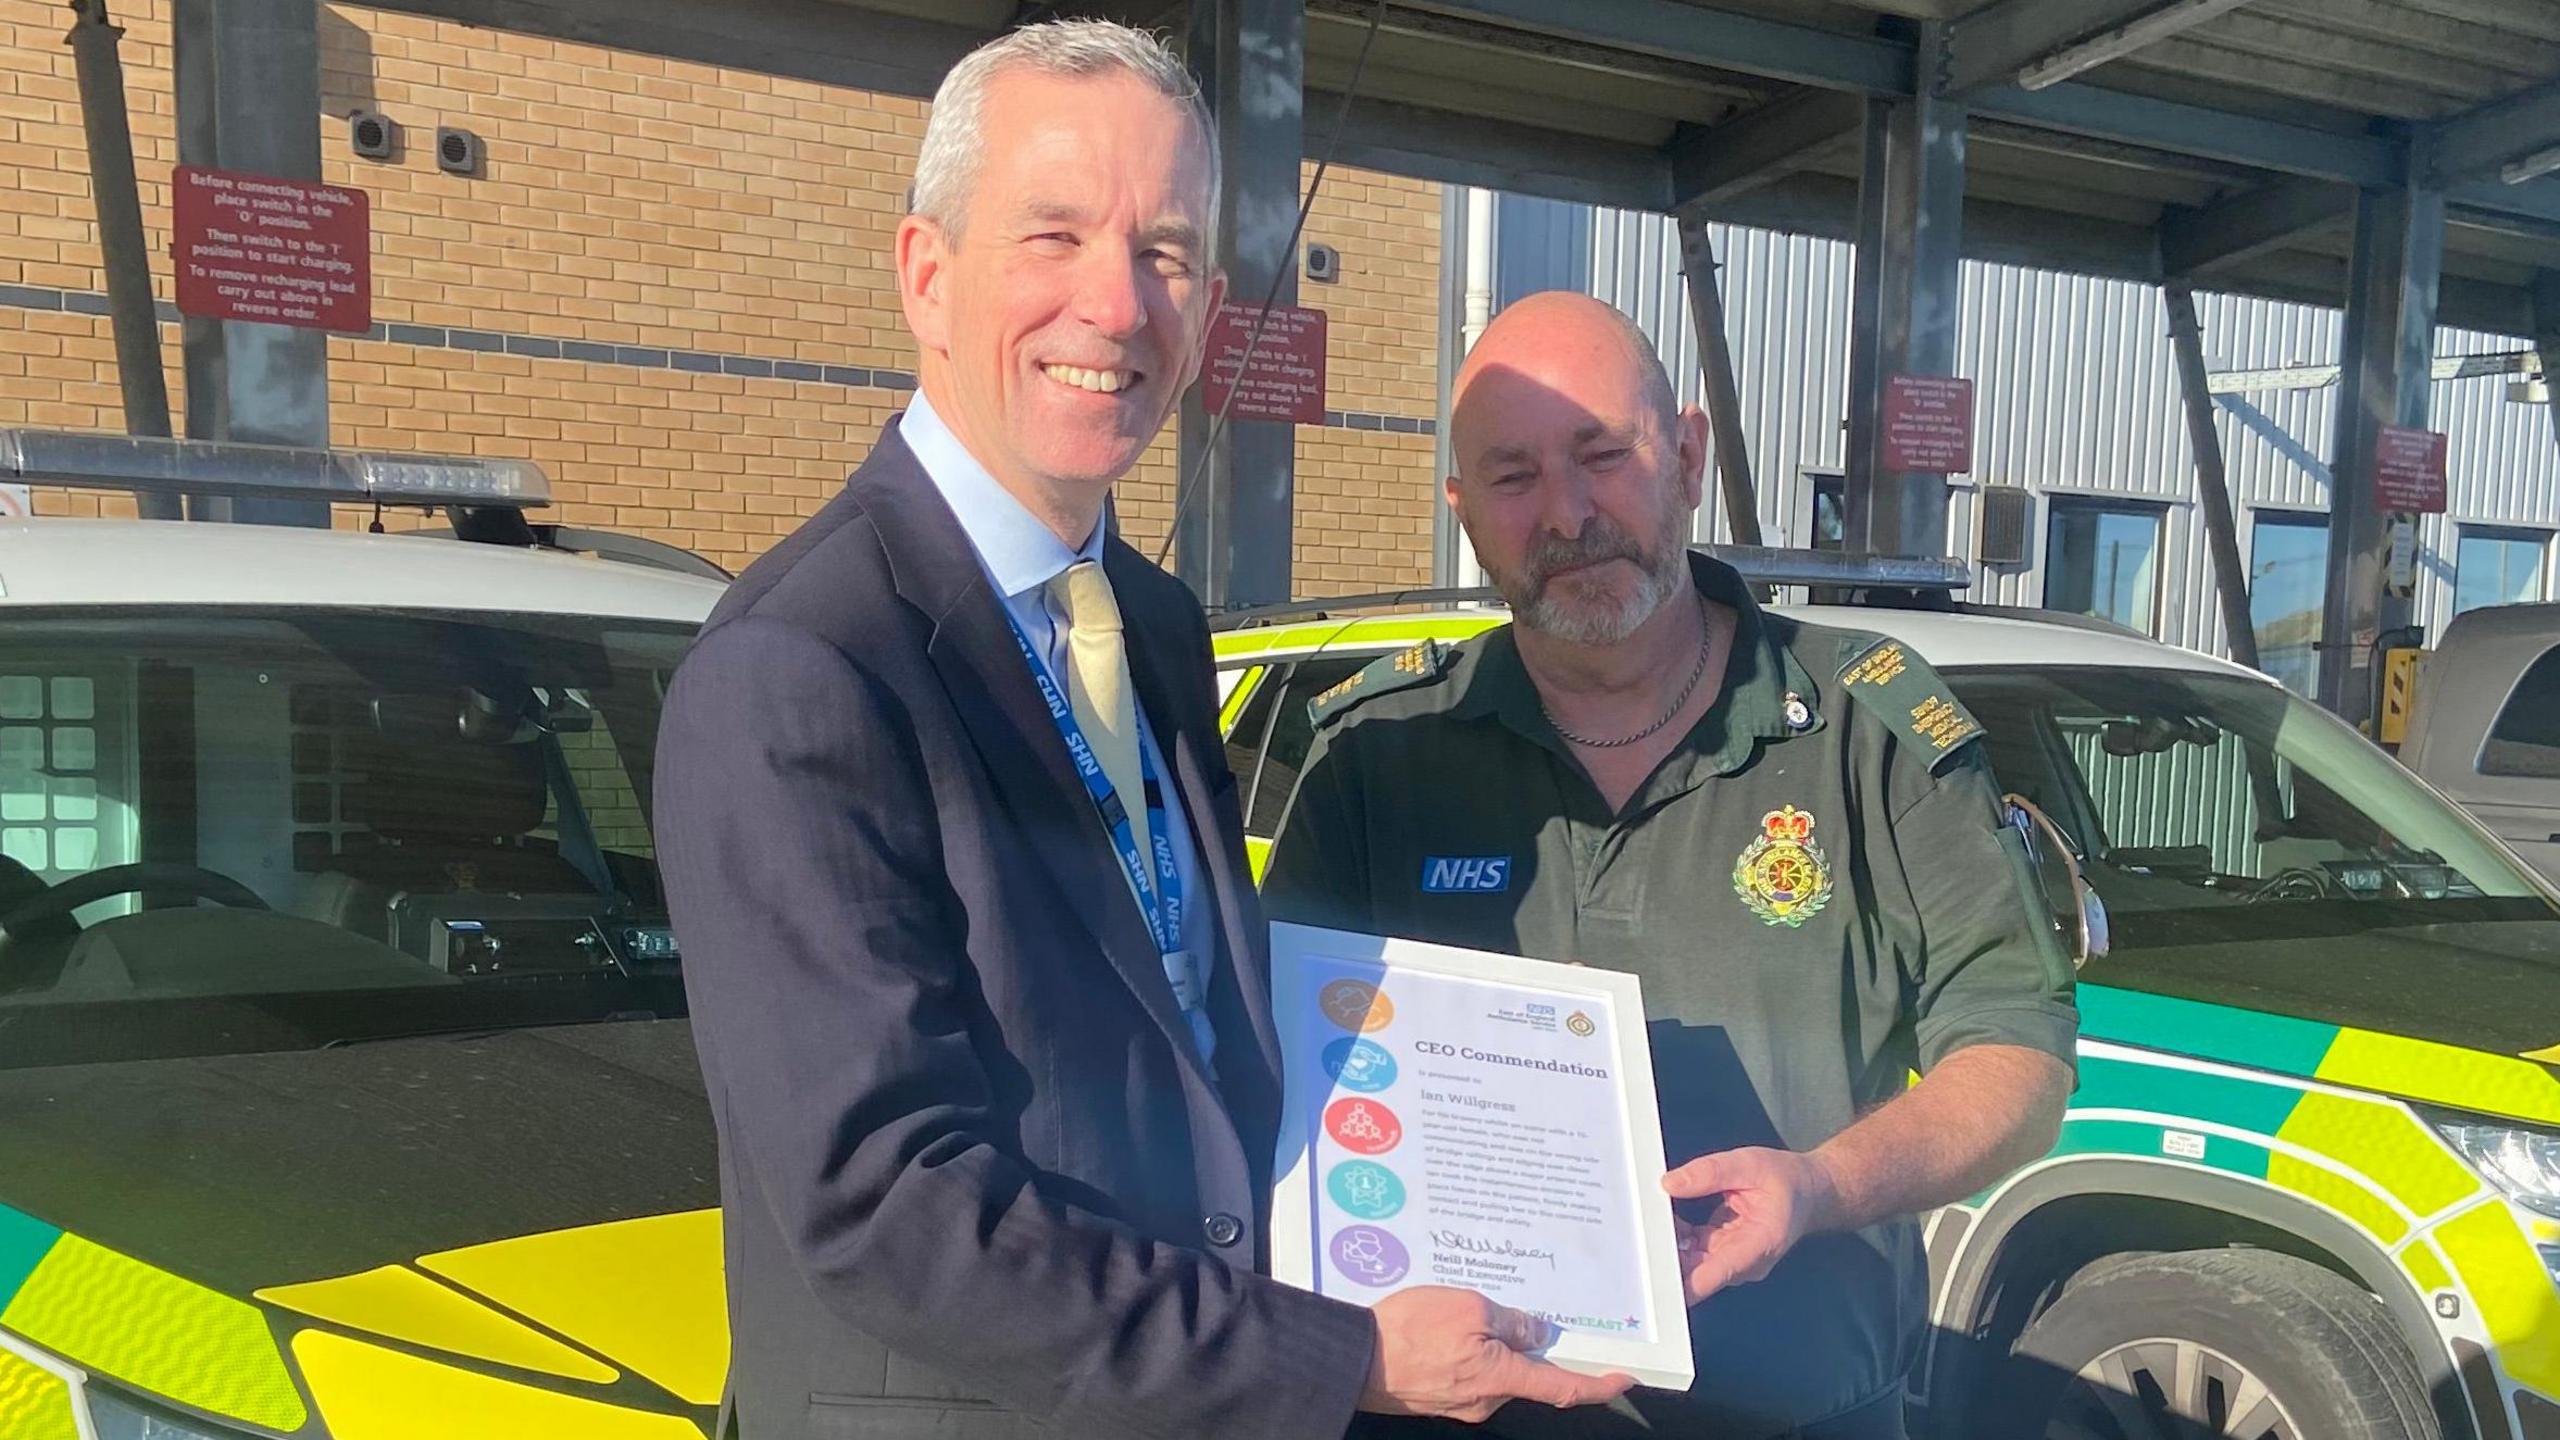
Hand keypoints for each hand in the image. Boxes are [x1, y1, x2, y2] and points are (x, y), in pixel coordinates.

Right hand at [1356, 1285, 1634, 1421]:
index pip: (1564, 1390)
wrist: (1353, 1360)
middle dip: (1527, 1343)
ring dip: (1491, 1341)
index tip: (1623, 1379)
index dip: (1598, 1386)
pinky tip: (1445, 1325)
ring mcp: (1462, 1401)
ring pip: (1495, 1368)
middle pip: (1526, 1372)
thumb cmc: (1407, 1332)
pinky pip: (1468, 1369)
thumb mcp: (1468, 1308)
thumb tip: (1532, 1330)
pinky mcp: (1440, 1395)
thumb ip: (1509, 1320)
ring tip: (1462, 1309)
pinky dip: (1469, 1348)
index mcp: (1501, 1378)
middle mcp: (1487, 1399)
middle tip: (1516, 1309)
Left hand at [1663, 1146, 1839, 1305]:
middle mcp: (1745, 1263)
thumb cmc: (1786, 1180)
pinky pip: (1694, 1254)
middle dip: (1666, 1260)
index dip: (1682, 1281)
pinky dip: (1678, 1239)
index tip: (1653, 1280)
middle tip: (1636, 1238)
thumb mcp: (1750, 1164)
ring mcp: (1734, 1262)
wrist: (1808, 1191)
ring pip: (1692, 1265)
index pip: (1714, 1273)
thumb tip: (1670, 1183)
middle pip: (1697, 1273)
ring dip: (1670, 1247)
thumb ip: (1711, 1172)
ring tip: (1648, 1221)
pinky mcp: (1724, 1255)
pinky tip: (1665, 1219)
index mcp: (1759, 1244)